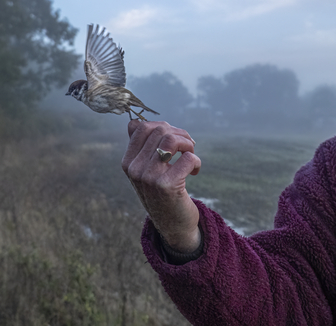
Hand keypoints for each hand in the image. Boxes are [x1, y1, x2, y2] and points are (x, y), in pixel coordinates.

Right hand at [122, 121, 200, 252]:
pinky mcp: (167, 186)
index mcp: (128, 162)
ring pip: (171, 140)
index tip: (175, 138)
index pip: (141, 127)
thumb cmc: (162, 192)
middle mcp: (135, 169)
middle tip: (189, 147)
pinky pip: (187, 158)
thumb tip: (133, 121)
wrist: (172, 225)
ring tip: (192, 154)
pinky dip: (196, 161)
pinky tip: (195, 171)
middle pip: (159, 130)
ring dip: (188, 144)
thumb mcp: (145, 170)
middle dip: (180, 134)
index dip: (163, 126)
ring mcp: (149, 178)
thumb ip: (141, 147)